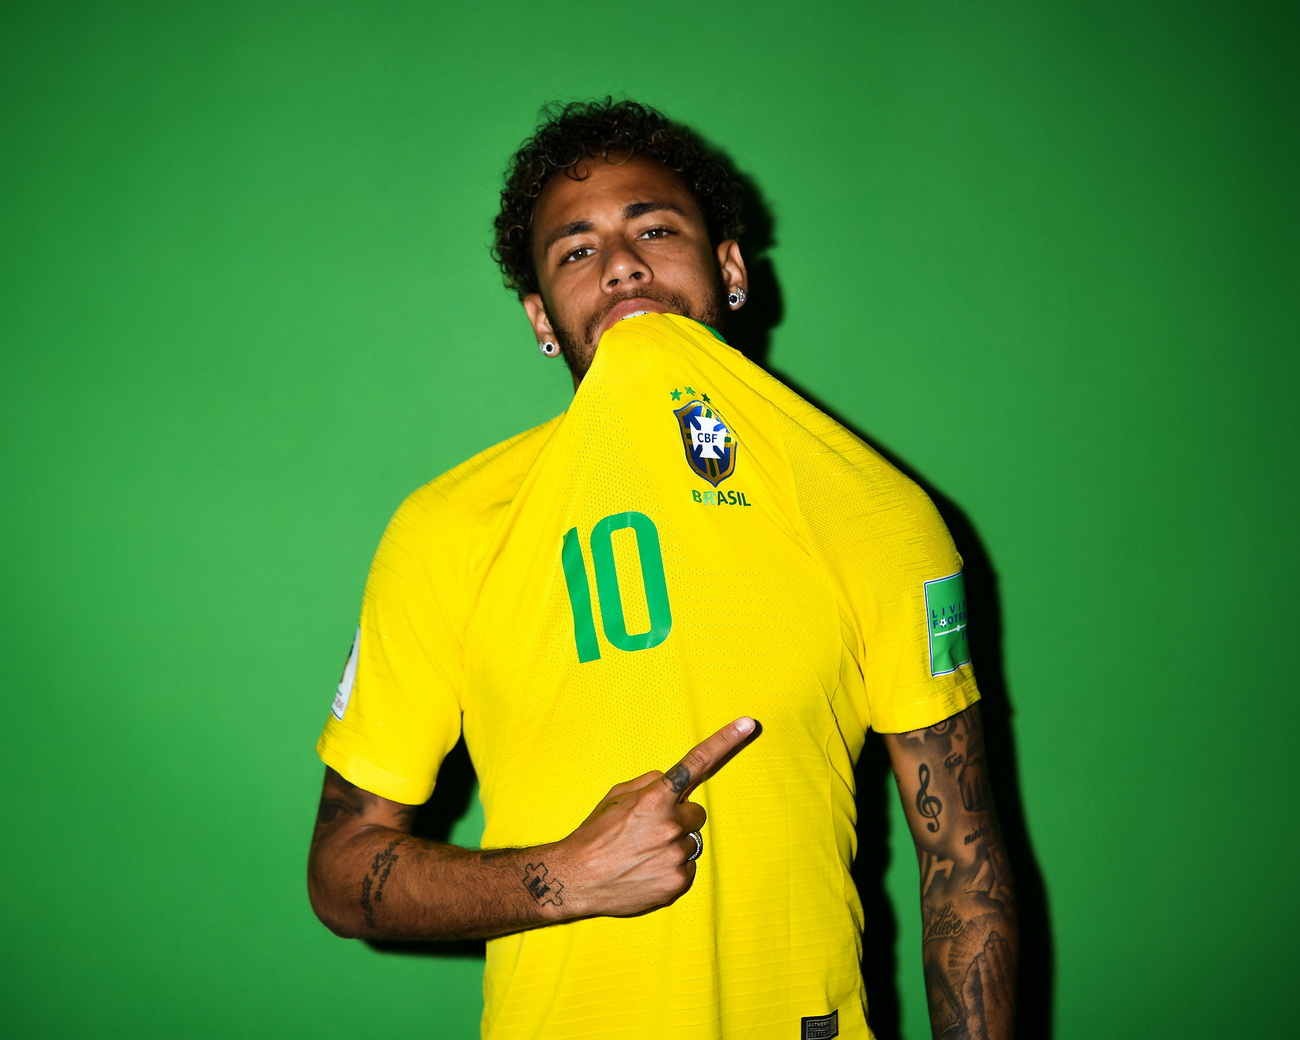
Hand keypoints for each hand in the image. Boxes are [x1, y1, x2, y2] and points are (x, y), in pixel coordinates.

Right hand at [559, 717, 755, 918]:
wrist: (575, 879)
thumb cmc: (594, 835)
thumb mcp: (615, 797)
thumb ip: (649, 784)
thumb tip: (670, 782)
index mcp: (655, 798)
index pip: (696, 763)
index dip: (725, 741)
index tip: (748, 724)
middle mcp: (671, 825)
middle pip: (695, 813)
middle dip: (678, 818)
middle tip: (647, 830)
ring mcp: (676, 856)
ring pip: (691, 842)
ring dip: (673, 844)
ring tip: (641, 853)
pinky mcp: (677, 883)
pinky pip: (687, 868)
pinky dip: (671, 868)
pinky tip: (646, 870)